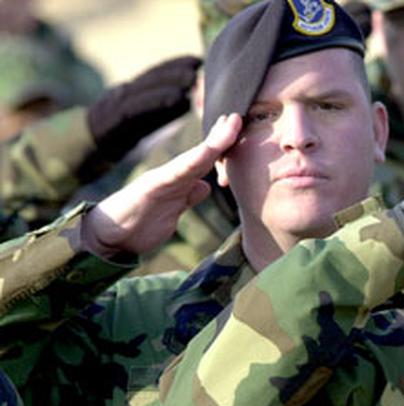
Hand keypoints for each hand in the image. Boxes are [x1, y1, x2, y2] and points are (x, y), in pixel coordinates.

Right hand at [80, 114, 241, 257]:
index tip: (238, 130)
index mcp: (178, 182)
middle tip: (238, 117)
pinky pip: (174, 174)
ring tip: (228, 126)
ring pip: (193, 159)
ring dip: (213, 144)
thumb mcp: (173, 212)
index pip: (205, 161)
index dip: (222, 146)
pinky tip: (205, 153)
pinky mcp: (150, 188)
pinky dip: (190, 163)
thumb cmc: (140, 225)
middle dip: (222, 136)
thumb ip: (188, 198)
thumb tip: (205, 186)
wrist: (108, 236)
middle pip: (202, 154)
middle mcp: (172, 176)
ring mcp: (161, 180)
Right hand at [87, 55, 201, 161]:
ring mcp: (118, 104)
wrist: (85, 146)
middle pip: (152, 77)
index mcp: (131, 92)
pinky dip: (160, 101)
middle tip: (198, 64)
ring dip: (171, 81)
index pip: (154, 74)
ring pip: (146, 88)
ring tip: (193, 78)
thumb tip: (187, 101)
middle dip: (175, 68)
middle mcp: (124, 93)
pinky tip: (179, 98)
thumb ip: (162, 111)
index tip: (196, 60)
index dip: (174, 65)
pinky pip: (140, 108)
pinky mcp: (115, 119)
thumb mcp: (142, 119)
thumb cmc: (119, 134)